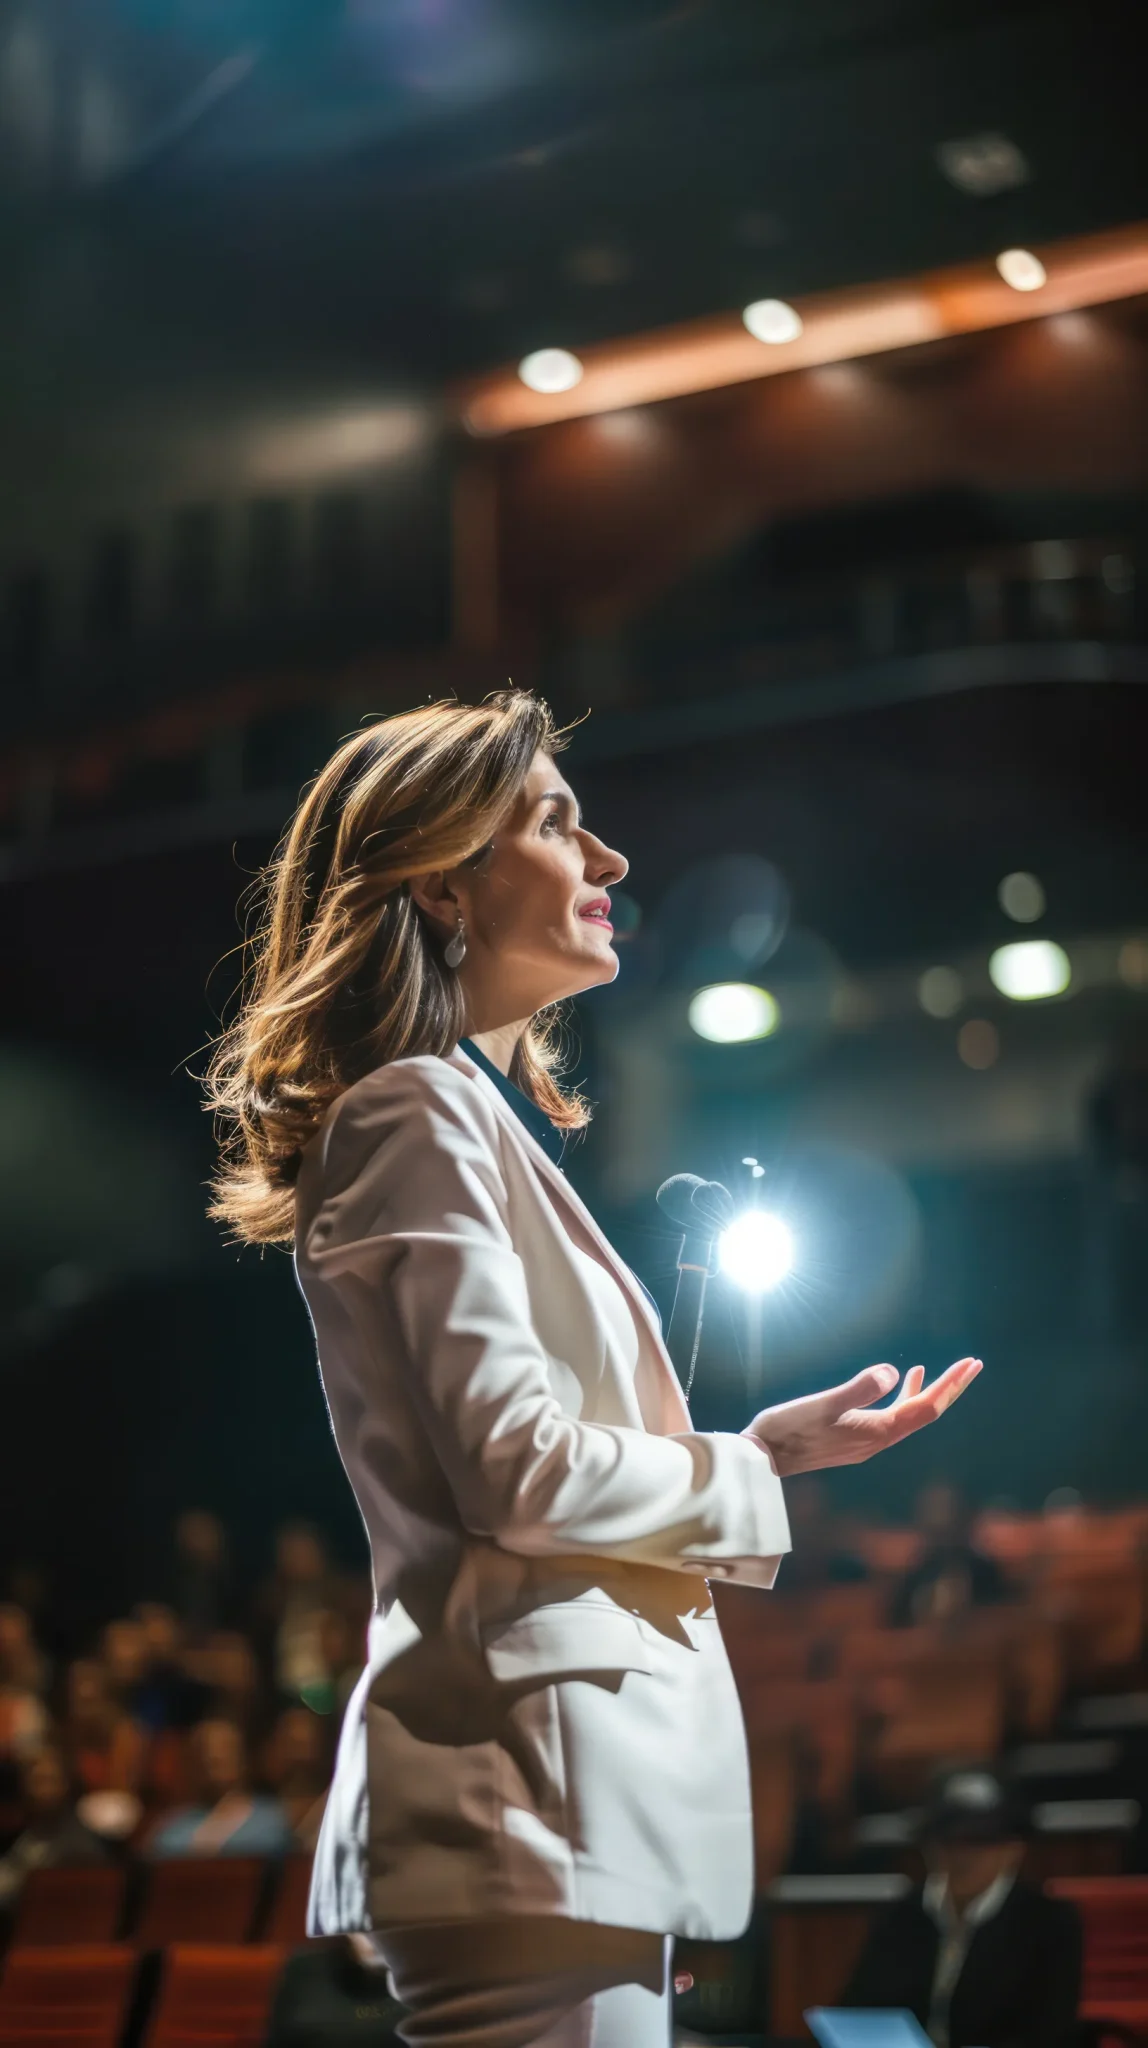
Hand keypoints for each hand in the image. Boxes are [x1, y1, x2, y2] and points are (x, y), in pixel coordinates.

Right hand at [742, 1358, 981, 1477]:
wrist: (763, 1458)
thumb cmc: (788, 1429)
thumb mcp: (823, 1404)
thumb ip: (857, 1389)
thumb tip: (891, 1372)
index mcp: (876, 1431)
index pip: (925, 1408)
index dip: (950, 1385)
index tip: (970, 1364)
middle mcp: (878, 1440)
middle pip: (926, 1414)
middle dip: (951, 1389)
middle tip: (974, 1365)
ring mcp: (867, 1441)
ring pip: (911, 1416)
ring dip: (930, 1393)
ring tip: (947, 1371)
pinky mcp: (855, 1437)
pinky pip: (892, 1417)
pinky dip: (903, 1397)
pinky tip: (899, 1381)